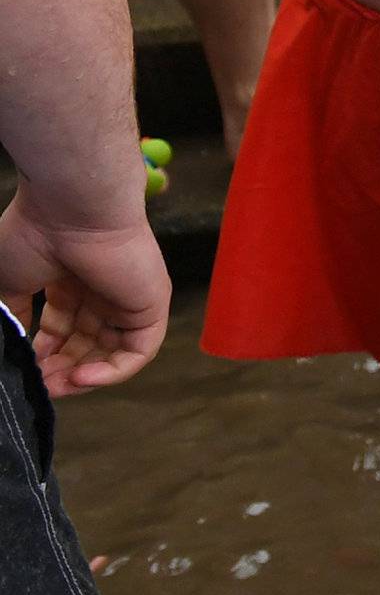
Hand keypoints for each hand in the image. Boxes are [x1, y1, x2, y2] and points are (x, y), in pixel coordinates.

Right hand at [0, 188, 171, 395]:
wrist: (70, 208)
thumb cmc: (33, 234)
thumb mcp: (8, 282)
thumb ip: (13, 315)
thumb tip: (11, 344)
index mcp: (70, 281)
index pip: (62, 329)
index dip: (43, 354)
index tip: (24, 369)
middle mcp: (101, 290)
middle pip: (86, 345)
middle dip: (60, 371)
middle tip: (38, 385)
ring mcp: (127, 298)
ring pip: (110, 353)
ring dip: (82, 377)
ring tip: (56, 386)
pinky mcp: (151, 306)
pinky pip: (137, 352)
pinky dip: (111, 373)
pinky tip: (80, 377)